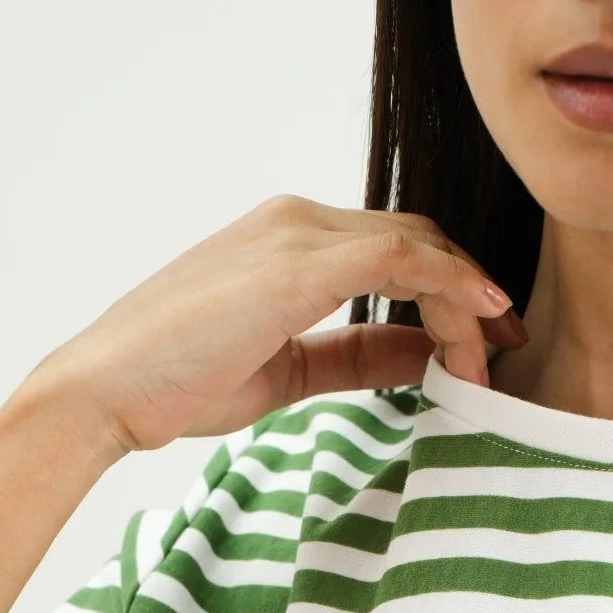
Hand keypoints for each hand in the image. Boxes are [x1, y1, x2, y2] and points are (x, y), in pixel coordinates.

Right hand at [24, 194, 527, 454]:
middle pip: (418, 241)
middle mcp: (296, 222)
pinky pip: (402, 258)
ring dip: (466, 303)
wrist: (105, 390)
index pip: (395, 251)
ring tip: (490, 364)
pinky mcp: (299, 264)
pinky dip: (451, 285)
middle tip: (508, 353)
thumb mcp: (288, 372)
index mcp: (287, 242)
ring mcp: (297, 235)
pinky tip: (481, 322)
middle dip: (471, 295)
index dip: (451, 294)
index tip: (486, 347)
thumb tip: (421, 360)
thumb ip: (355, 357)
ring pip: (419, 246)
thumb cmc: (177, 384)